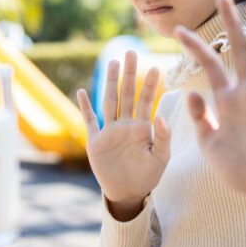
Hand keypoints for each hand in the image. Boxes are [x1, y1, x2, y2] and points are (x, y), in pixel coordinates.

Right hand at [77, 51, 169, 220]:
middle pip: (127, 93)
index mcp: (142, 127)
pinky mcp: (95, 141)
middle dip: (129, 74)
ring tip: (112, 63)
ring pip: (109, 101)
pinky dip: (85, 106)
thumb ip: (163, 138)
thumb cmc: (147, 177)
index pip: (146, 100)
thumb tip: (160, 116)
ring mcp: (109, 131)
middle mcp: (125, 124)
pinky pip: (89, 120)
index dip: (150, 84)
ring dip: (110, 82)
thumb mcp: (161, 159)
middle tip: (131, 52)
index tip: (155, 66)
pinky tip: (82, 92)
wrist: (128, 193)